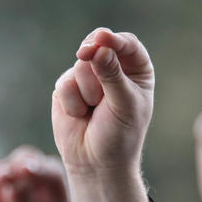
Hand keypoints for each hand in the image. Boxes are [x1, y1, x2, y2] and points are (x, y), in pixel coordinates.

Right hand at [52, 28, 153, 201]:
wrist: (95, 163)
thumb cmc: (119, 135)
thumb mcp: (124, 104)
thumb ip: (112, 75)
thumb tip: (98, 48)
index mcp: (136, 70)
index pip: (127, 44)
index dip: (114, 40)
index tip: (102, 39)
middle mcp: (113, 68)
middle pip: (99, 47)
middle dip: (94, 59)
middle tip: (85, 56)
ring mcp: (89, 77)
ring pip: (80, 65)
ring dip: (86, 91)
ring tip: (94, 111)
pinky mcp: (68, 88)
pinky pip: (64, 83)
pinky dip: (72, 102)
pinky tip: (80, 115)